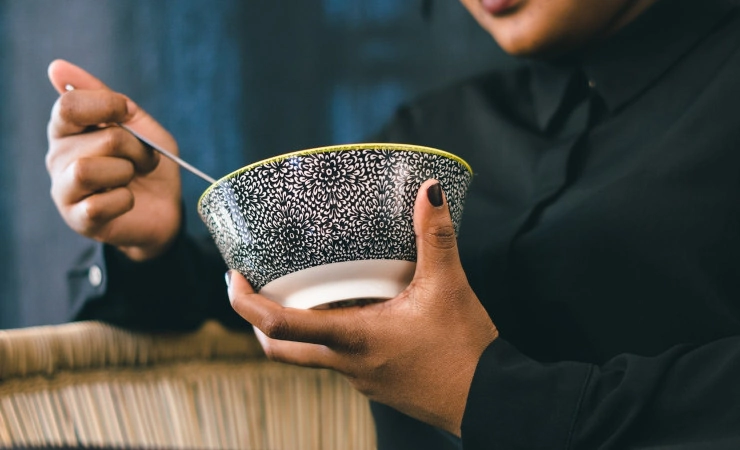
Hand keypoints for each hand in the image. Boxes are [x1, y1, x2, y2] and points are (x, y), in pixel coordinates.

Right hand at [46, 59, 181, 260]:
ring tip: (132, 178)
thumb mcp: (140, 126)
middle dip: (134, 147)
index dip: (107, 105)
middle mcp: (58, 157)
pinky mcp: (78, 219)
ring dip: (126, 171)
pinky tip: (127, 200)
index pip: (68, 105)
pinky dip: (124, 199)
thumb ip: (107, 99)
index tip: (127, 112)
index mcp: (69, 129)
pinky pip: (99, 203)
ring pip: (88, 169)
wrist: (167, 209)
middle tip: (144, 159)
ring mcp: (64, 190)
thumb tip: (56, 67)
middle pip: (98, 139)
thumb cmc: (149, 164)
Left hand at [227, 179, 498, 435]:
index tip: (233, 277)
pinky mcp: (376, 382)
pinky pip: (339, 359)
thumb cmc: (464, 350)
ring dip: (295, 327)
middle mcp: (347, 364)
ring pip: (309, 356)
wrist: (488, 400)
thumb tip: (429, 192)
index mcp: (352, 339)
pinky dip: (331, 336)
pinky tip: (354, 313)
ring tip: (303, 290)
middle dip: (257, 320)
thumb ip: (435, 237)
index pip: (279, 326)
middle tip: (253, 288)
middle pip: (281, 350)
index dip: (245, 303)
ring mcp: (359, 378)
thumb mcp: (448, 287)